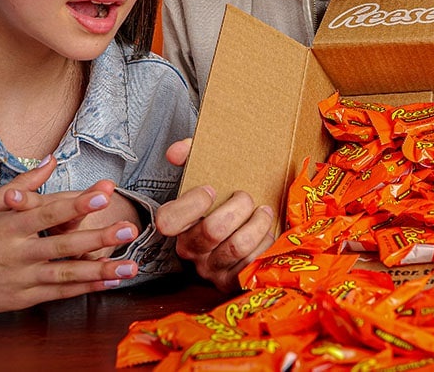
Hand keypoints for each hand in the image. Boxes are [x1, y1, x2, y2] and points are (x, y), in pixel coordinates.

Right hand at [0, 157, 141, 315]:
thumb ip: (25, 184)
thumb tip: (53, 159)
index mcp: (8, 226)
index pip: (48, 212)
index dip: (76, 203)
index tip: (103, 193)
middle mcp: (17, 253)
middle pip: (63, 244)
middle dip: (98, 237)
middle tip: (128, 229)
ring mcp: (22, 278)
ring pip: (66, 273)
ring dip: (101, 270)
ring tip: (132, 266)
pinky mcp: (24, 298)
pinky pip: (60, 292)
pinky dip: (86, 288)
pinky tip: (110, 282)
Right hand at [156, 139, 276, 291]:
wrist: (250, 225)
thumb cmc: (226, 199)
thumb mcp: (208, 173)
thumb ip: (190, 153)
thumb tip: (176, 151)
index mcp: (178, 224)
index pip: (167, 220)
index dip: (192, 203)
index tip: (212, 190)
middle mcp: (190, 250)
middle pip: (213, 230)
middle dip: (239, 207)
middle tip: (247, 197)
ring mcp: (210, 269)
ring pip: (237, 246)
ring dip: (258, 222)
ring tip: (263, 211)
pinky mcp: (232, 281)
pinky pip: (252, 262)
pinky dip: (265, 243)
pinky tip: (266, 233)